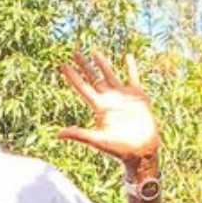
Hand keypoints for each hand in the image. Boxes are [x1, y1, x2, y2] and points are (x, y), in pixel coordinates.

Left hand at [57, 51, 158, 167]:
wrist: (142, 151)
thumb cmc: (119, 149)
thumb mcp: (98, 141)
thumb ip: (80, 135)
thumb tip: (59, 135)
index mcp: (99, 108)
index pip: (83, 88)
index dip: (73, 77)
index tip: (63, 65)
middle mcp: (109, 100)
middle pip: (94, 78)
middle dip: (84, 65)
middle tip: (75, 52)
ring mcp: (123, 96)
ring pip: (110, 75)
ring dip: (102, 63)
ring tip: (94, 51)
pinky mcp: (138, 96)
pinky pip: (133, 77)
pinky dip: (131, 67)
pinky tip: (128, 56)